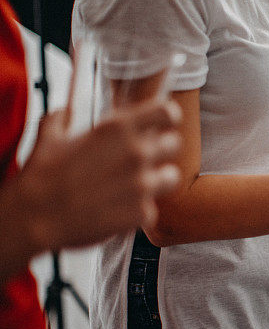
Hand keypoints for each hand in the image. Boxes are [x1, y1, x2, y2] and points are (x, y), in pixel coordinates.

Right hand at [16, 100, 181, 250]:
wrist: (34, 217)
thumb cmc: (41, 177)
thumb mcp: (50, 136)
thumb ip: (64, 118)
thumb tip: (65, 111)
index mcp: (118, 129)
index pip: (167, 112)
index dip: (166, 119)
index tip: (160, 126)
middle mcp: (137, 153)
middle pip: (174, 144)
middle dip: (160, 152)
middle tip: (141, 161)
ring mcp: (143, 185)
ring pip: (171, 177)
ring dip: (157, 181)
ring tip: (134, 187)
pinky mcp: (142, 213)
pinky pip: (152, 210)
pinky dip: (138, 212)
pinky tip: (117, 210)